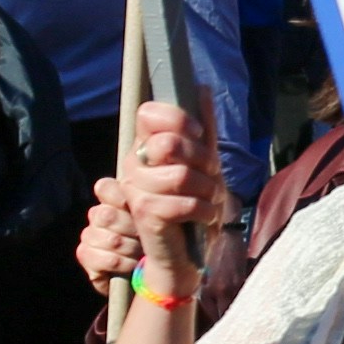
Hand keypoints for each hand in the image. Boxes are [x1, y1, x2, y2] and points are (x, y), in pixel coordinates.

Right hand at [81, 99, 224, 290]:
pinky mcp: (144, 214)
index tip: (199, 137)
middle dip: (203, 161)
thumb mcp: (204, 163)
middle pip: (169, 143)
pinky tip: (202, 217)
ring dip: (208, 190)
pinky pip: (184, 202)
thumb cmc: (194, 206)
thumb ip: (202, 128)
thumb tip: (199, 88)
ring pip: (181, 175)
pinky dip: (204, 210)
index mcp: (145, 149)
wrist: (185, 255)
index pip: (150, 114)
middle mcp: (134, 166)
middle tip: (210, 178)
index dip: (180, 121)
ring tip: (207, 201)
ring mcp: (135, 190)